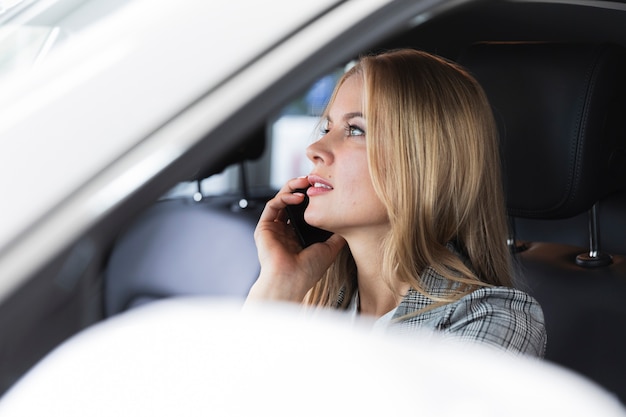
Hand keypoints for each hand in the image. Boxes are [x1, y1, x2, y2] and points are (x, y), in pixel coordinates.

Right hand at [246, 176, 345, 302]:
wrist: (291, 281)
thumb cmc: (307, 271)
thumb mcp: (330, 249)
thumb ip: (337, 235)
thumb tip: (348, 221)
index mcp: (297, 235)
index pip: (303, 209)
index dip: (312, 197)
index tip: (323, 189)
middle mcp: (284, 230)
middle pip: (291, 201)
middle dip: (302, 187)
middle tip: (313, 179)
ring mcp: (274, 228)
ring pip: (281, 199)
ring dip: (292, 187)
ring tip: (306, 182)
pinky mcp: (264, 227)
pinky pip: (273, 205)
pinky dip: (284, 197)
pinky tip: (298, 196)